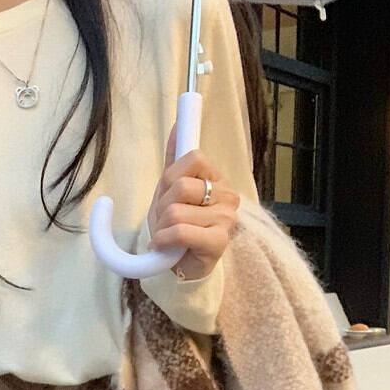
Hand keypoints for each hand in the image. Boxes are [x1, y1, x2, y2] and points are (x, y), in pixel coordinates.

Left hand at [145, 121, 239, 279]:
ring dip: (161, 227)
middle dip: (162, 206)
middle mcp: (228, 196)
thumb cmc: (177, 226)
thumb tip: (178, 124)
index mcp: (217, 179)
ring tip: (168, 237)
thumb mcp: (170, 189)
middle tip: (166, 221)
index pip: (194, 157)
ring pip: (176, 212)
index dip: (171, 177)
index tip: (170, 193)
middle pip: (181, 186)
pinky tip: (167, 247)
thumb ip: (175, 158)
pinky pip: (180, 231)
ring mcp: (226, 219)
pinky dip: (164, 240)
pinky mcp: (219, 242)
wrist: (180, 265)